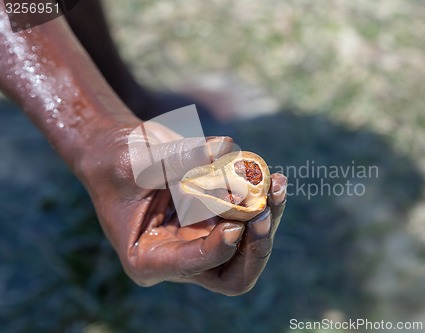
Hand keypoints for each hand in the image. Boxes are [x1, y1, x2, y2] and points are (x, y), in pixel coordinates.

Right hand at [76, 116, 286, 294]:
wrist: (121, 150)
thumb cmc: (116, 160)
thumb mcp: (138, 162)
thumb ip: (179, 158)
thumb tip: (225, 148)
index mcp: (150, 257)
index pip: (193, 266)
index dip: (219, 248)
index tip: (236, 223)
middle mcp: (181, 253)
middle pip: (233, 271)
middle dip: (255, 246)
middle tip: (265, 213)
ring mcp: (203, 236)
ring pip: (249, 246)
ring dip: (269, 219)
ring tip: (277, 185)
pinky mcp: (217, 216)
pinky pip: (251, 219)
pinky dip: (265, 200)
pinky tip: (274, 178)